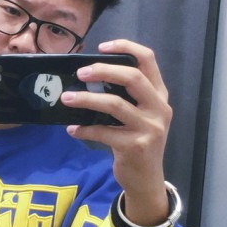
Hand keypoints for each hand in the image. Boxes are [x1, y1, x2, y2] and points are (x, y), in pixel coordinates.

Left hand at [61, 40, 171, 226]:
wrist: (146, 179)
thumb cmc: (137, 141)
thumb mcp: (140, 116)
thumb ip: (126, 96)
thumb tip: (90, 76)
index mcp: (159, 95)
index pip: (149, 60)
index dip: (126, 47)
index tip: (102, 46)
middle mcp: (159, 108)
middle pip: (132, 77)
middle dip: (103, 70)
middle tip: (80, 73)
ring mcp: (149, 128)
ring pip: (115, 104)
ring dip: (86, 100)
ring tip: (66, 98)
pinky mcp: (135, 147)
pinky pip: (103, 132)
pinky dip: (84, 129)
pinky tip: (72, 129)